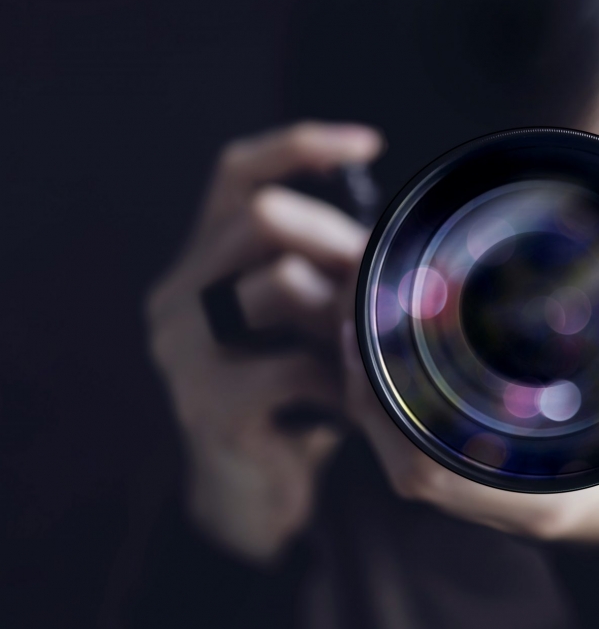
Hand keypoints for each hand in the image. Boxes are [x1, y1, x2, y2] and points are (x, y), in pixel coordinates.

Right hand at [145, 122, 379, 561]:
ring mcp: (182, 351)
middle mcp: (177, 294)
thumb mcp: (300, 320)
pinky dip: (340, 383)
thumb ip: (321, 272)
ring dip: (343, 315)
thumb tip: (392, 235)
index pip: (237, 171)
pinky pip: (296, 369)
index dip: (300, 145)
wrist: (250, 486)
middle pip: (263, 217)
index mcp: (202, 261)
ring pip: (281, 286)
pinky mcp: (207, 405)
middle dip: (340, 242)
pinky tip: (354, 405)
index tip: (371, 142)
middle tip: (384, 281)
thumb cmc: (288, 391)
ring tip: (370, 349)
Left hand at [341, 260, 598, 542]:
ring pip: (390, 444)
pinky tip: (380, 354)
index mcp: (532, 492)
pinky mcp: (465, 477)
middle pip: (392, 445)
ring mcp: (470, 490)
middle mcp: (487, 496)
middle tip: (356, 305)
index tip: (366, 333)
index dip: (381, 401)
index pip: (425, 464)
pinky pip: (402, 444)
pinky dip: (381, 400)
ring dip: (367, 384)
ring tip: (359, 321)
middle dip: (363, 375)